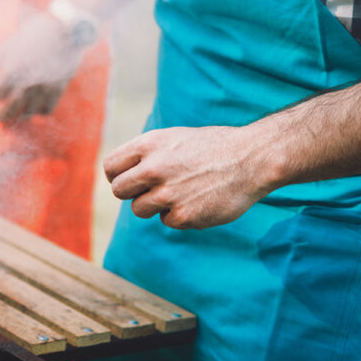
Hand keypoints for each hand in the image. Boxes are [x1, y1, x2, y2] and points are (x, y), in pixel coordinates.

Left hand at [0, 10, 83, 123]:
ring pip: (29, 111)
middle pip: (11, 107)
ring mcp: (43, 88)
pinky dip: (40, 114)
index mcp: (13, 71)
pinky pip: (47, 109)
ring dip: (19, 118)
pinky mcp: (58, 89)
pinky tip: (34, 113)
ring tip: (14, 120)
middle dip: (2, 116)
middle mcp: (27, 83)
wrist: (64, 30)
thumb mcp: (8, 45)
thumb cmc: (33, 34)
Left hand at [103, 125, 277, 229]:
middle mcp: (153, 169)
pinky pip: (167, 221)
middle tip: (151, 190)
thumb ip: (146, 155)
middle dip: (133, 193)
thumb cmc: (211, 147)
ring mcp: (168, 194)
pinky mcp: (184, 216)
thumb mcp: (173, 139)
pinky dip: (179, 215)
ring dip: (155, 206)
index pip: (111, 167)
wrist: (250, 159)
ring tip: (180, 192)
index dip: (117, 176)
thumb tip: (120, 175)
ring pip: (140, 209)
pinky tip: (198, 201)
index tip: (128, 180)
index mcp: (149, 145)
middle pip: (119, 191)